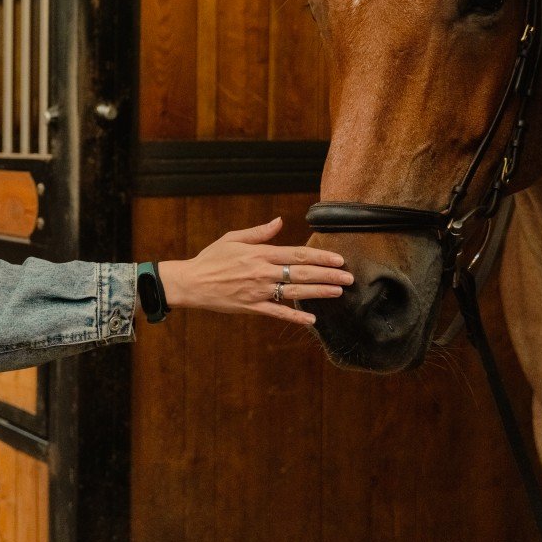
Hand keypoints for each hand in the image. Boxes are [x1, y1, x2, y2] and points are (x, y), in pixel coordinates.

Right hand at [158, 217, 351, 326]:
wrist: (191, 282)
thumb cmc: (211, 258)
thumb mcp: (233, 238)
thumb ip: (259, 232)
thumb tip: (280, 221)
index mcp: (259, 253)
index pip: (297, 254)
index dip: (320, 257)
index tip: (339, 259)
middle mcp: (262, 272)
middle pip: (302, 274)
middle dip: (328, 275)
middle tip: (349, 277)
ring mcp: (258, 291)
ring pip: (295, 293)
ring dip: (319, 293)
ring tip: (338, 292)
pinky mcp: (252, 307)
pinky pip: (277, 313)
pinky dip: (294, 317)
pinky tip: (312, 320)